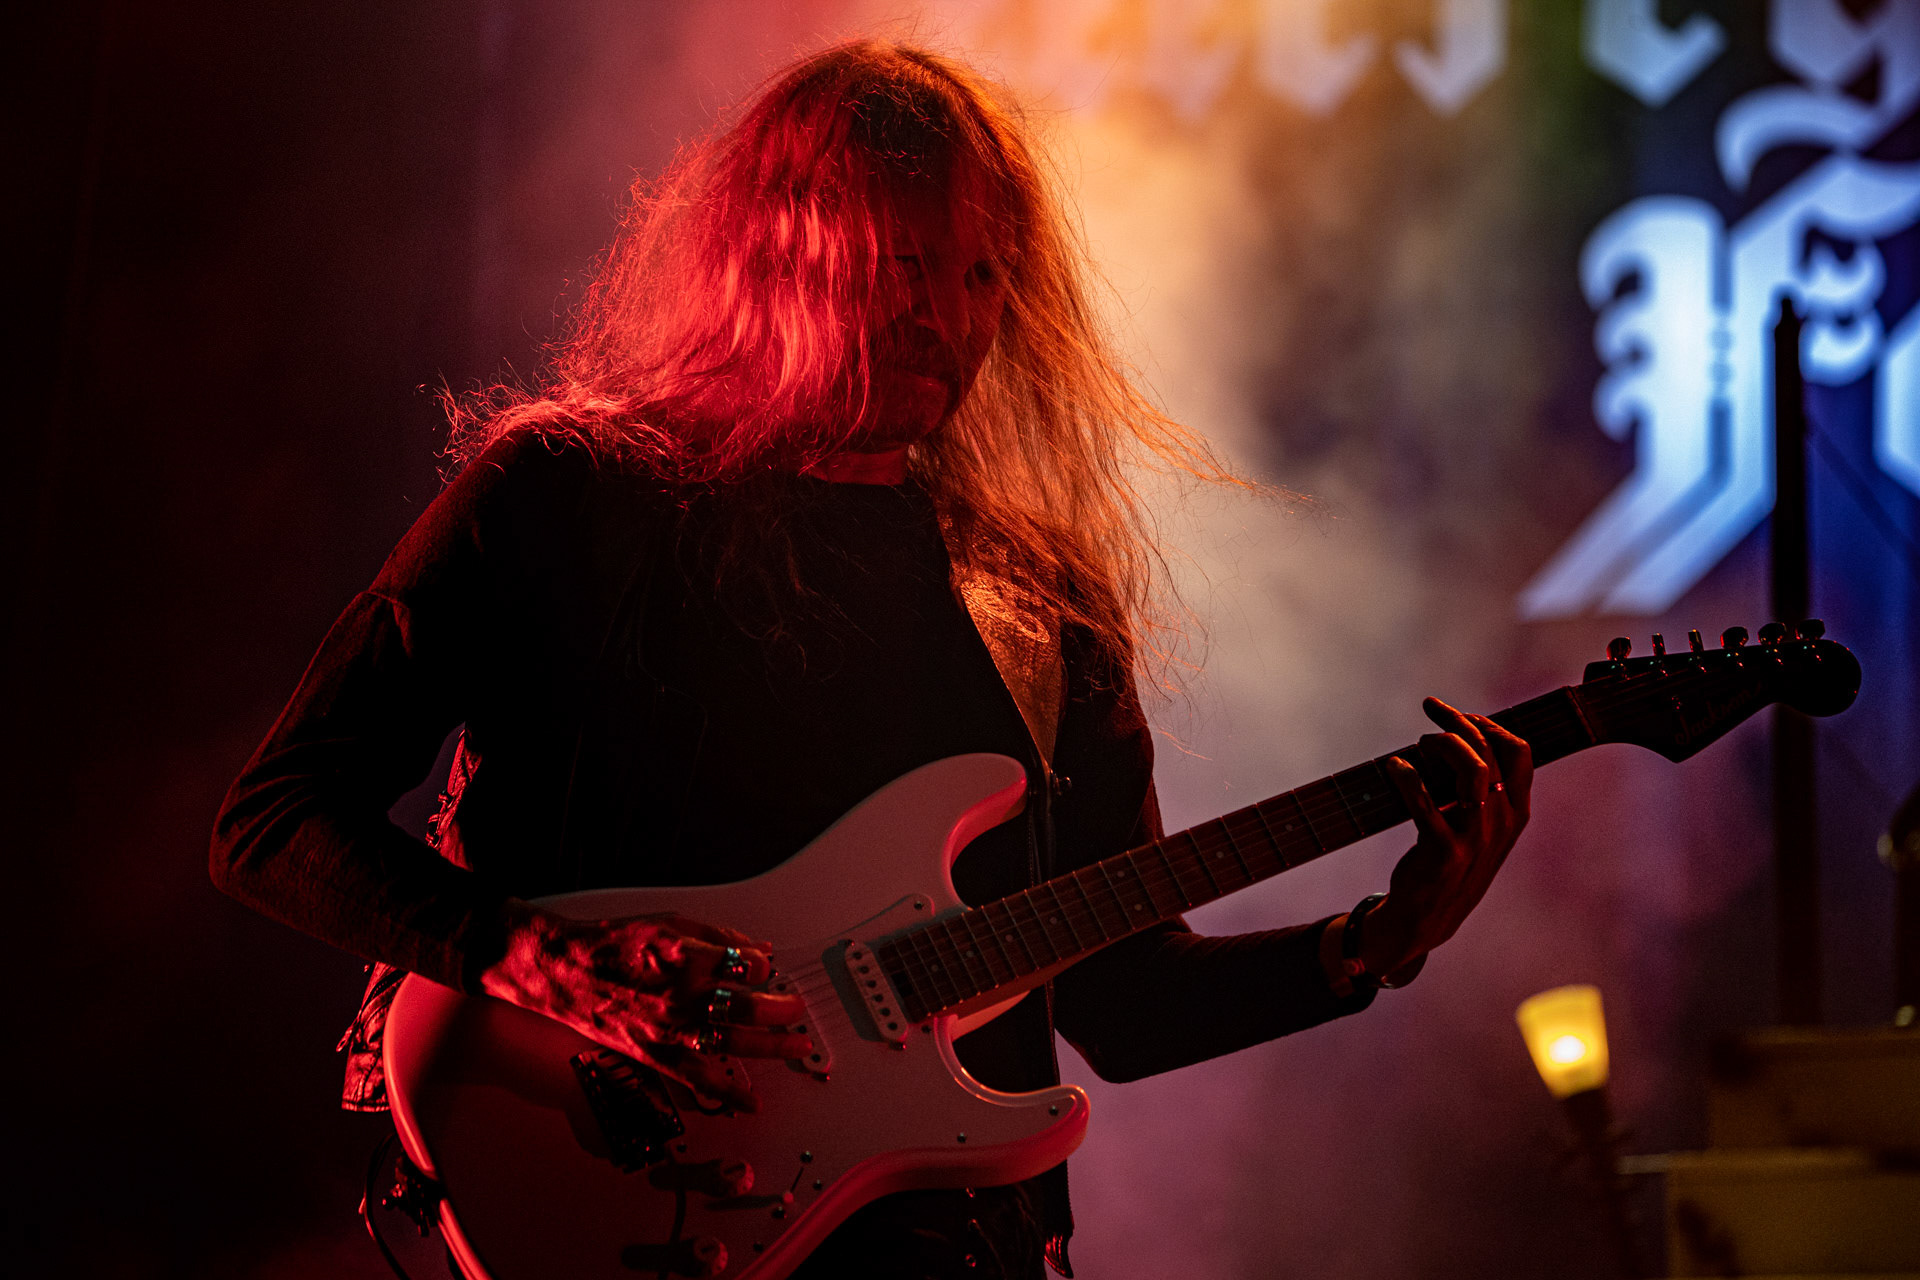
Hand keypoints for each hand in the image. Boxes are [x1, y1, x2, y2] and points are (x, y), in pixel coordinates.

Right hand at [480, 900, 811, 1110]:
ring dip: (770, 1047)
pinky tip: (752, 1101)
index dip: (764, 968)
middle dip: (780, 1009)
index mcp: (684, 955)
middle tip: (798, 1008)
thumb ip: (720, 936)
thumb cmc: (615, 944)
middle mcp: (678, 994)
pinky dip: (727, 1093)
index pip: (743, 964)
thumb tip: (761, 947)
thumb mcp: (671, 923)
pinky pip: (697, 1079)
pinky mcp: (654, 1054)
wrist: (563, 971)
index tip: (769, 969)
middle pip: (744, 1007)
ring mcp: (667, 1028)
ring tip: (798, 1046)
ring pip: (730, 1043)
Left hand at [1362, 697, 1532, 978]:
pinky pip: (1426, 803)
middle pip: (1491, 752)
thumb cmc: (1450, 861)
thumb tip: (1457, 736)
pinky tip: (1394, 767)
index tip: (1460, 713)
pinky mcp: (1444, 852)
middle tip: (1431, 710)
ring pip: (1472, 768)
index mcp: (1516, 812)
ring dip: (1442, 744)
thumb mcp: (1480, 827)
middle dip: (1459, 722)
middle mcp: (1502, 822)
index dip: (1490, 723)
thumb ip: (1481, 788)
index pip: (1520, 751)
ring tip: (1419, 742)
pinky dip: (1407, 777)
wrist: (1428, 918)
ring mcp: (1476, 838)